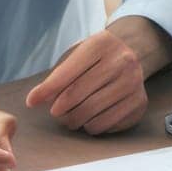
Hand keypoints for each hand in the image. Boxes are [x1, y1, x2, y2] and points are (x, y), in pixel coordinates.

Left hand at [27, 27, 153, 134]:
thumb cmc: (96, 59)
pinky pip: (105, 125)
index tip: (31, 102)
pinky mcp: (140, 103)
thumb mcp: (77, 55)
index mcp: (102, 43)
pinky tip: (89, 119)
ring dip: (73, 120)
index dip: (46, 90)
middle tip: (55, 112)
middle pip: (77, 96)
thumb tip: (35, 100)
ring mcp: (134, 82)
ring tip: (70, 117)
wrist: (134, 55)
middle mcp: (122, 61)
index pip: (67, 72)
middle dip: (59, 109)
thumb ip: (56, 75)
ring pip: (90, 114)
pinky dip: (91, 127)